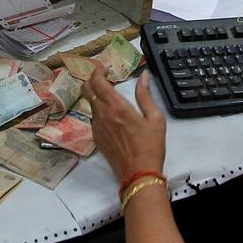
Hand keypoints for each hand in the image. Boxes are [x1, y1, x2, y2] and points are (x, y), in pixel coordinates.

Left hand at [85, 67, 165, 182]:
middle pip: (87, 89)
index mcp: (116, 106)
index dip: (97, 71)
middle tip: (104, 78)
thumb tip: (143, 76)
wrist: (138, 174)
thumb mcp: (155, 118)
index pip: (97, 81)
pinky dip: (98, 111)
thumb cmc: (150, 146)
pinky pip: (93, 118)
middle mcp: (102, 114)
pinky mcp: (96, 137)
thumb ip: (146, 95)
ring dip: (96, 96)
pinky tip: (111, 116)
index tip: (105, 68)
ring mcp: (96, 126)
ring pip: (90, 104)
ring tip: (110, 97)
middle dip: (92, 80)